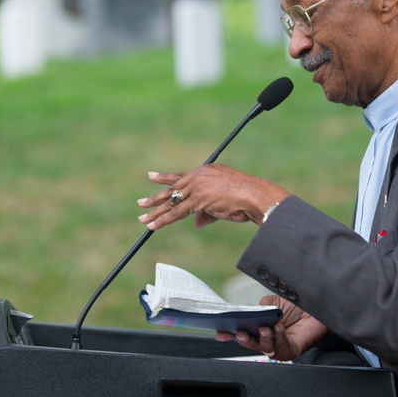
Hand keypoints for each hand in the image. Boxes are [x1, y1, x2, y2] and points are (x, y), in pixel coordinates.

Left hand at [137, 164, 288, 230]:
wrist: (255, 196)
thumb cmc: (246, 198)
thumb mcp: (224, 203)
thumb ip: (207, 212)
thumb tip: (197, 223)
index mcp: (207, 171)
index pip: (182, 176)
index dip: (166, 178)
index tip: (152, 176)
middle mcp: (199, 176)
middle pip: (173, 187)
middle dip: (156, 196)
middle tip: (141, 202)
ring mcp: (197, 187)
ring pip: (172, 201)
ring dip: (156, 210)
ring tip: (142, 216)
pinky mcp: (198, 200)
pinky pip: (177, 213)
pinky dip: (163, 220)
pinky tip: (153, 225)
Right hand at [216, 295, 328, 361]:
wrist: (317, 307)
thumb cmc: (296, 304)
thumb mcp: (274, 302)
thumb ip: (261, 307)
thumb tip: (253, 312)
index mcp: (260, 326)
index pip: (243, 332)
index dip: (229, 334)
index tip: (220, 333)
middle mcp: (268, 338)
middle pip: (251, 344)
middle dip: (244, 340)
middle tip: (241, 333)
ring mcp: (279, 345)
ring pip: (265, 349)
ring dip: (262, 339)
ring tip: (265, 329)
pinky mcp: (292, 349)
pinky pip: (282, 348)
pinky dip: (278, 337)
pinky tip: (278, 328)